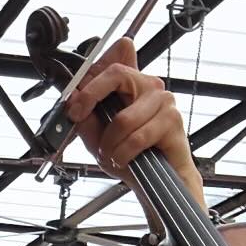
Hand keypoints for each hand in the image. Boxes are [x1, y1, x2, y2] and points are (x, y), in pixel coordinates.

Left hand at [64, 38, 203, 204]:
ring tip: (111, 154)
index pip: (113, 63)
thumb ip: (86, 117)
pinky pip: (137, 138)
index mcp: (131, 84)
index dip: (89, 81)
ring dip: (110, 144)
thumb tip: (73, 97)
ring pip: (123, 118)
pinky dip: (123, 154)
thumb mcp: (97, 137)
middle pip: (117, 76)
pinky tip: (124, 159)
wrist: (154, 182)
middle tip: (81, 122)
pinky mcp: (173, 121)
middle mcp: (149, 86)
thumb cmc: (129, 156)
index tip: (74, 106)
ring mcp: (164, 101)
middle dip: (92, 100)